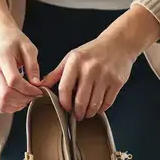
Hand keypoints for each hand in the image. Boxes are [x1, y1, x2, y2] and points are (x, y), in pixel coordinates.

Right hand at [0, 0, 42, 113]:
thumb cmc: (14, 40)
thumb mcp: (28, 48)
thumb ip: (33, 66)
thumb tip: (37, 84)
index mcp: (3, 58)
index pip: (13, 81)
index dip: (28, 89)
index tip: (39, 89)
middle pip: (6, 94)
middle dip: (25, 98)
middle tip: (36, 94)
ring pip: (1, 102)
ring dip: (18, 104)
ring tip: (28, 96)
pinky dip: (11, 106)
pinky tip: (20, 98)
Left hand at [40, 5, 159, 120]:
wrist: (118, 44)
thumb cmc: (92, 52)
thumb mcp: (72, 58)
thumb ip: (56, 73)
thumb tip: (41, 86)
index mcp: (75, 62)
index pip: (65, 88)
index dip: (64, 102)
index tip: (65, 108)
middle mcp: (90, 69)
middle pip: (80, 100)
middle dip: (78, 112)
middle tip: (77, 115)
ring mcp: (105, 76)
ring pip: (94, 104)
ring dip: (89, 113)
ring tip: (87, 113)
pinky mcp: (117, 82)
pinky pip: (107, 103)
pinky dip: (101, 109)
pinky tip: (98, 108)